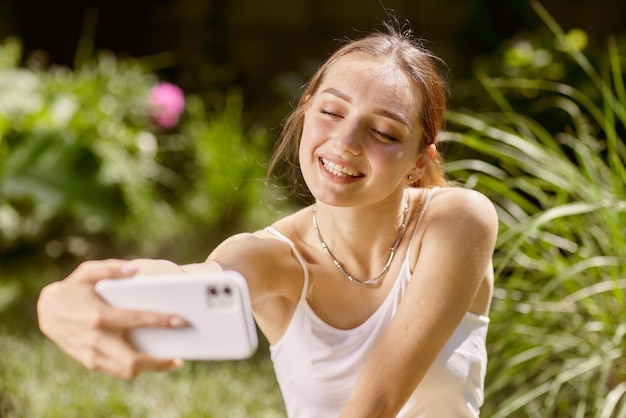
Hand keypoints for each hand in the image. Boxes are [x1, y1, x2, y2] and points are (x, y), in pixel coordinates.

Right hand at [37, 259, 185, 379]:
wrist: (48, 312)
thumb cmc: (74, 289)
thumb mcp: (87, 272)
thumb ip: (110, 268)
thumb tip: (134, 270)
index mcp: (98, 315)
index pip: (134, 320)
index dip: (159, 321)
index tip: (180, 320)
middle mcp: (95, 338)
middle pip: (131, 359)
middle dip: (158, 361)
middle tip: (179, 358)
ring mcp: (92, 353)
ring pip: (126, 370)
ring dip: (151, 368)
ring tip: (171, 361)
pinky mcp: (90, 362)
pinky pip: (118, 371)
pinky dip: (138, 368)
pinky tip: (153, 360)